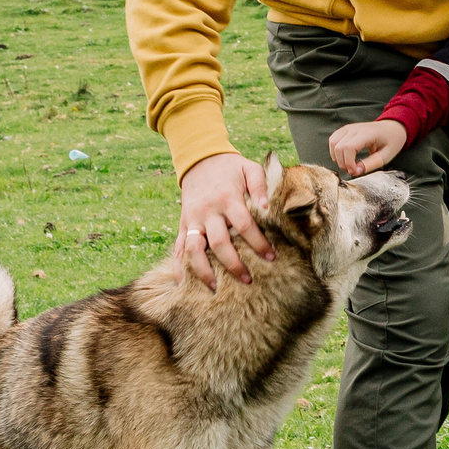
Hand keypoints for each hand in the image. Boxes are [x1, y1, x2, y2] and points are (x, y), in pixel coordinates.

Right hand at [178, 151, 271, 288]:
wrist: (199, 159)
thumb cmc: (230, 167)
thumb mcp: (249, 167)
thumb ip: (260, 185)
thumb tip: (267, 207)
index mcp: (227, 199)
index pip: (244, 225)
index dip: (258, 243)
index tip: (270, 257)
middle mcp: (208, 212)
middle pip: (219, 243)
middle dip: (233, 264)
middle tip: (247, 280)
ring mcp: (193, 220)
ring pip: (194, 250)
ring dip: (203, 271)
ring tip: (215, 288)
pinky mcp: (183, 224)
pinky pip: (178, 248)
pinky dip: (178, 266)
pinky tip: (183, 284)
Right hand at [330, 119, 407, 176]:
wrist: (393, 127)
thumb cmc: (391, 141)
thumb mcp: (386, 156)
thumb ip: (371, 164)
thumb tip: (356, 171)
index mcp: (367, 134)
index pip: (348, 148)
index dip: (348, 163)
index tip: (356, 171)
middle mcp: (355, 128)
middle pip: (338, 147)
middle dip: (342, 163)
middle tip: (353, 170)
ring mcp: (349, 127)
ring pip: (333, 143)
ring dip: (337, 157)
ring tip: (349, 164)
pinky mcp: (345, 129)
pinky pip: (333, 140)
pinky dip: (335, 151)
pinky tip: (345, 157)